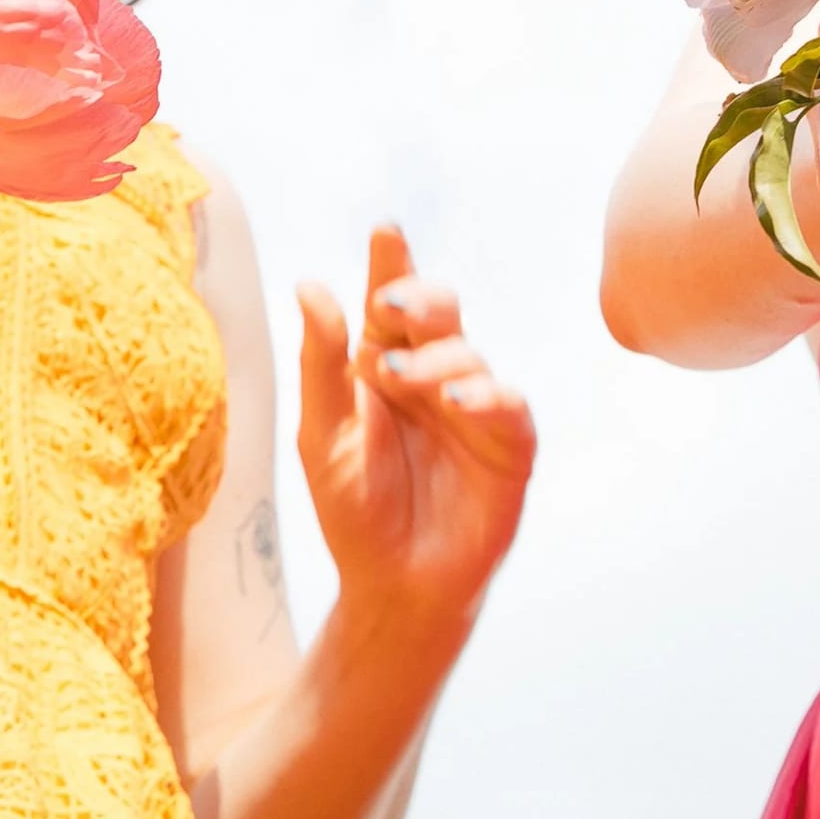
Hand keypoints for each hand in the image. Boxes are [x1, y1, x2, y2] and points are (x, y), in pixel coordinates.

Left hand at [297, 230, 535, 635]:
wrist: (393, 587)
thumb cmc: (353, 509)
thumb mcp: (320, 436)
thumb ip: (320, 363)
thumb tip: (309, 283)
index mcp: (384, 364)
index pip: (388, 303)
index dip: (390, 264)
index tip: (385, 231)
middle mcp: (433, 375)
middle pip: (437, 312)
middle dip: (418, 297)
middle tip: (388, 299)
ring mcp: (475, 407)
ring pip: (467, 353)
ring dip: (433, 359)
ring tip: (397, 377)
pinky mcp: (509, 446)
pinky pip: (508, 405)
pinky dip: (485, 395)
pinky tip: (457, 400)